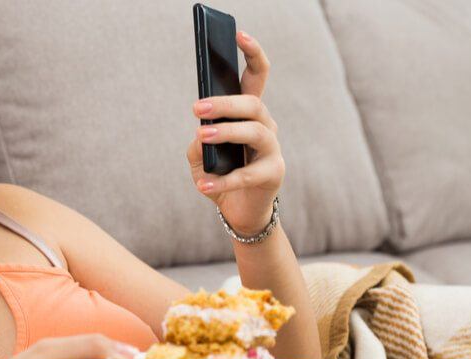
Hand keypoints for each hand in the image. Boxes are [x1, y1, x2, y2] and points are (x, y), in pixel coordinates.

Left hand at [186, 30, 282, 235]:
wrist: (239, 212)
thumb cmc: (219, 174)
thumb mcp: (200, 156)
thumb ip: (198, 142)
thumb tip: (202, 135)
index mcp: (249, 113)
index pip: (256, 75)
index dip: (252, 53)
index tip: (239, 34)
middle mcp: (265, 125)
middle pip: (252, 103)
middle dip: (224, 102)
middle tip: (196, 108)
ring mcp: (272, 149)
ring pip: (254, 131)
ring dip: (226, 131)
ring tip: (201, 136)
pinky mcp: (274, 174)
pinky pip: (248, 173)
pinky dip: (222, 180)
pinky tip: (202, 184)